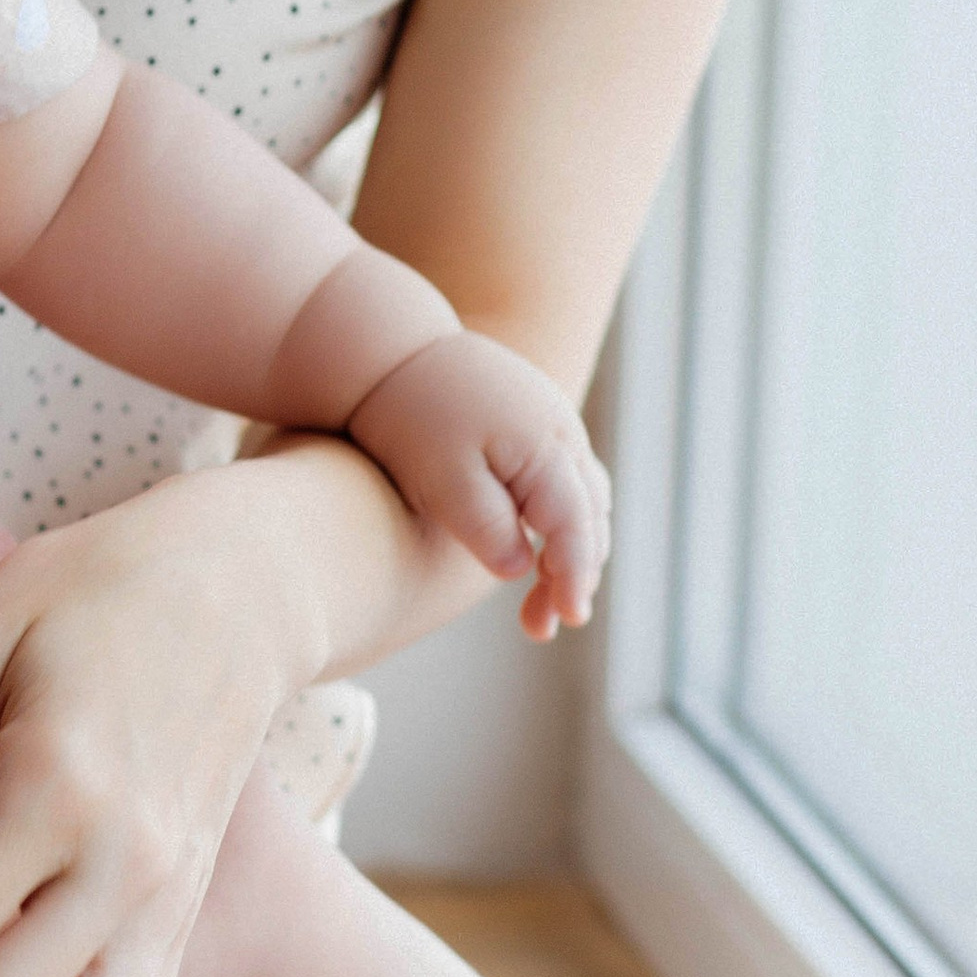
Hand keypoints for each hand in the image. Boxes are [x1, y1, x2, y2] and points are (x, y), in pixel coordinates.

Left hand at [344, 333, 610, 638]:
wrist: (387, 349)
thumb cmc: (410, 416)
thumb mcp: (441, 478)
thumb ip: (487, 526)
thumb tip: (521, 569)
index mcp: (544, 446)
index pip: (576, 527)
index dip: (576, 578)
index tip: (569, 621)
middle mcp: (561, 432)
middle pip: (588, 518)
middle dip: (571, 576)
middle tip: (537, 627)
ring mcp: (551, 422)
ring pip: (583, 499)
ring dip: (569, 551)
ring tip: (538, 601)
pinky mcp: (532, 420)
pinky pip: (563, 479)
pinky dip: (559, 519)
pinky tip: (534, 546)